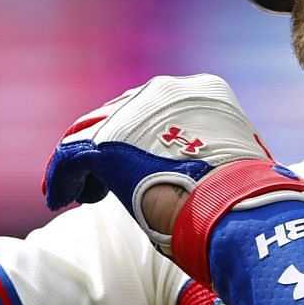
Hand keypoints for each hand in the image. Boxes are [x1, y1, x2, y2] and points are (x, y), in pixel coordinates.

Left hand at [42, 74, 303, 280]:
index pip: (157, 109)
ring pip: (92, 131)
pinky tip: (60, 198)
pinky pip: (71, 155)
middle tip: (102, 179)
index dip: (141, 138)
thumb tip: (204, 177)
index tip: (138, 164)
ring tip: (79, 193)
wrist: (234, 212)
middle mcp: (167, 92)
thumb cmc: (243, 203)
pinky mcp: (106, 142)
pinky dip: (62, 178)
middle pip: (121, 114)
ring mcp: (133, 113)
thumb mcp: (232, 165)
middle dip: (110, 146)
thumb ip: (210, 156)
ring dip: (84, 163)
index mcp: (204, 92)